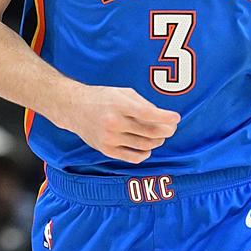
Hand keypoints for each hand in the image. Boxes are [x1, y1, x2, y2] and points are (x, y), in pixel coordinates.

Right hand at [55, 84, 179, 163]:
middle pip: (150, 132)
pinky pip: (133, 157)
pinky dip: (145, 153)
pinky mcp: (106, 150)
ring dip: (158, 141)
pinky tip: (147, 146)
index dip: (165, 117)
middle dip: (166, 130)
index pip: (148, 114)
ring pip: (144, 145)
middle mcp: (114, 123)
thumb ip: (143, 104)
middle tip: (171, 128)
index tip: (176, 118)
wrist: (74, 109)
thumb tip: (163, 118)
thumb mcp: (123, 92)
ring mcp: (110, 138)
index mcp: (119, 105)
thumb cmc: (103, 98)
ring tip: (160, 135)